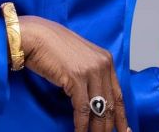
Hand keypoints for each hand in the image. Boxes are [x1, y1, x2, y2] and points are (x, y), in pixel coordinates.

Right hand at [18, 15, 130, 131]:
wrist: (35, 35)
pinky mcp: (77, 78)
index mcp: (105, 59)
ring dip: (96, 130)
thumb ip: (92, 72)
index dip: (121, 117)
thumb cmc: (53, 45)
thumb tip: (96, 97)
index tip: (124, 131)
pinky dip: (81, 125)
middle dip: (108, 127)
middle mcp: (102, 64)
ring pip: (99, 110)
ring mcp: (90, 71)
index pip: (118, 94)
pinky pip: (83, 110)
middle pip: (110, 105)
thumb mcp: (80, 56)